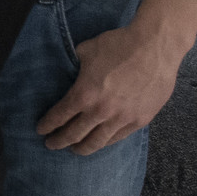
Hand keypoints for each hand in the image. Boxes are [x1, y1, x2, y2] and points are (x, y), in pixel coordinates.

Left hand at [36, 23, 183, 154]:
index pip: (59, 116)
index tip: (41, 130)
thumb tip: (68, 69)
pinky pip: (119, 137)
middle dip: (59, 141)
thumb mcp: (86, 51)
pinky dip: (106, 142)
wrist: (155, 47)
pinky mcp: (140, 120)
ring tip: (74, 150)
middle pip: (74, 134)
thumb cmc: (119, 45)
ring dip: (82, 148)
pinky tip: (100, 142)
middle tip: (51, 144)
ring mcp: (122, 118)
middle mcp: (101, 111)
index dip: (47, 125)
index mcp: (84, 94)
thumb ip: (74, 65)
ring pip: (97, 142)